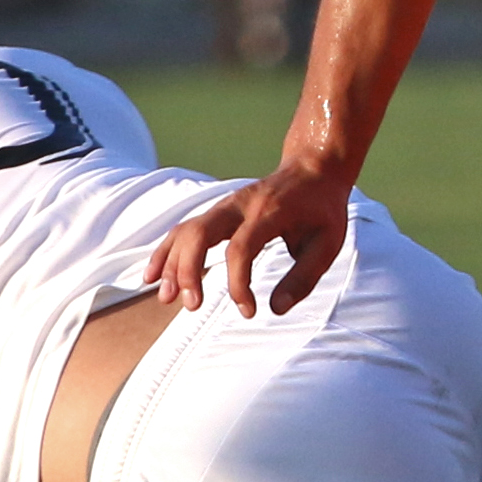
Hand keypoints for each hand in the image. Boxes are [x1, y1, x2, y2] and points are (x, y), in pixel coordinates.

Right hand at [144, 162, 353, 313]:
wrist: (314, 170)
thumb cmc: (322, 210)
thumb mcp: (328, 243)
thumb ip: (304, 277)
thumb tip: (276, 309)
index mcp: (269, 212)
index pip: (242, 248)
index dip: (239, 283)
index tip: (249, 311)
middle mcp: (239, 205)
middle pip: (200, 233)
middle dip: (189, 271)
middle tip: (192, 306)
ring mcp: (224, 205)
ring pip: (186, 231)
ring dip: (172, 264)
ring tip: (166, 298)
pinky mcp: (216, 211)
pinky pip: (183, 230)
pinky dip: (166, 252)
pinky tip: (153, 278)